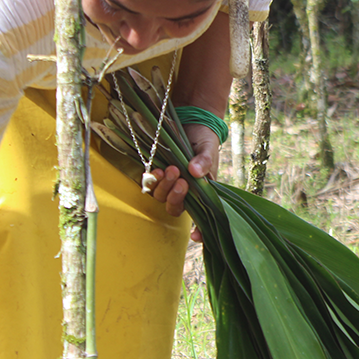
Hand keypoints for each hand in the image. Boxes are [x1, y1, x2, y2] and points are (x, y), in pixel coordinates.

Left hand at [148, 124, 220, 240]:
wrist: (190, 121)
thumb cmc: (204, 138)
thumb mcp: (209, 147)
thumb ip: (205, 160)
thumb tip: (195, 173)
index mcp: (203, 191)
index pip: (202, 216)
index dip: (200, 231)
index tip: (195, 237)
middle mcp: (185, 191)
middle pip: (176, 208)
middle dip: (176, 197)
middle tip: (180, 178)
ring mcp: (169, 184)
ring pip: (162, 198)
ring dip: (164, 187)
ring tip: (170, 169)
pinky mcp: (157, 174)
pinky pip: (150, 185)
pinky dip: (153, 180)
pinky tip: (157, 169)